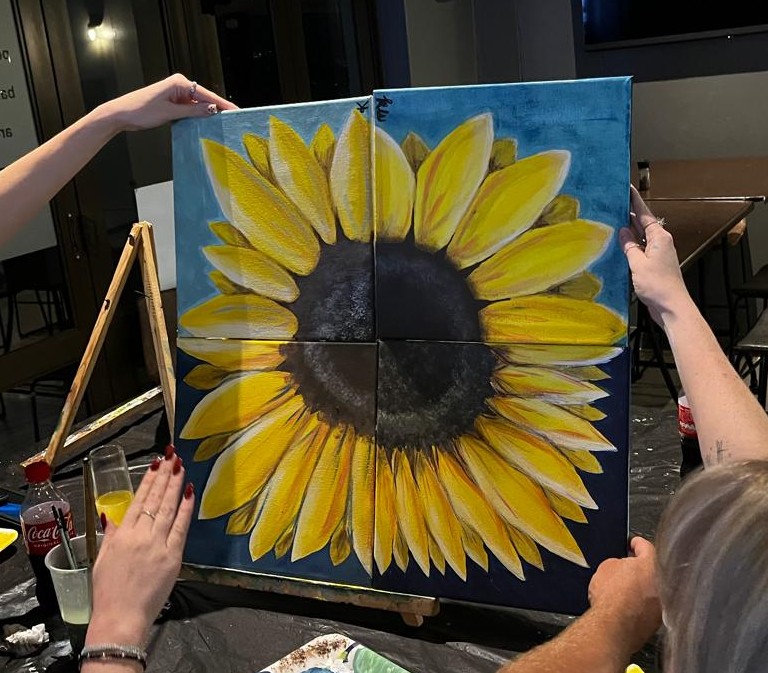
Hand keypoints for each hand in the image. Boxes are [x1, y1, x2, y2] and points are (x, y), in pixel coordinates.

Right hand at [86, 448, 193, 646]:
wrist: (121, 618)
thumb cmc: (108, 593)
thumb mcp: (103, 559)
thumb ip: (111, 535)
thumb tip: (111, 515)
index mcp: (123, 534)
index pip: (138, 499)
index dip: (148, 480)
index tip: (156, 463)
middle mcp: (141, 535)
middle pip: (156, 499)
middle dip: (165, 475)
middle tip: (173, 456)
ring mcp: (159, 544)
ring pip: (169, 508)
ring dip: (176, 485)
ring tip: (181, 466)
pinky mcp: (173, 556)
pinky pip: (182, 526)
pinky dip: (187, 508)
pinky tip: (190, 492)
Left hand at [99, 73, 238, 132]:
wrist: (120, 114)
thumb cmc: (140, 110)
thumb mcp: (170, 112)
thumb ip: (193, 111)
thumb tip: (212, 109)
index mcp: (179, 83)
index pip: (207, 94)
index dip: (222, 104)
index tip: (235, 111)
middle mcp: (179, 85)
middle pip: (204, 98)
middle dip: (217, 109)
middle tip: (232, 120)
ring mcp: (175, 94)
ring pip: (197, 105)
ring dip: (206, 114)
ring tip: (221, 124)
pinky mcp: (172, 102)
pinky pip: (189, 109)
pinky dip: (196, 116)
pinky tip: (204, 123)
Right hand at [587, 536, 661, 653]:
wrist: (613, 627)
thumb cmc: (611, 597)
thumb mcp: (606, 566)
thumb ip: (618, 562)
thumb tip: (622, 566)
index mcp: (652, 565)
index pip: (646, 547)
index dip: (636, 543)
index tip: (633, 543)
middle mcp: (663, 585)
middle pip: (652, 570)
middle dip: (640, 569)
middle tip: (626, 568)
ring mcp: (662, 605)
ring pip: (652, 591)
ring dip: (641, 589)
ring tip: (624, 591)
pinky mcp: (657, 622)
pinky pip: (649, 608)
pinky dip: (640, 606)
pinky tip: (626, 607)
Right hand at [620, 185, 690, 325]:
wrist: (671, 306)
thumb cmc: (657, 284)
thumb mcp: (638, 263)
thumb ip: (629, 246)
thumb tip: (623, 231)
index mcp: (659, 238)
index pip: (644, 214)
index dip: (635, 201)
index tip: (627, 189)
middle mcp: (660, 243)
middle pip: (643, 225)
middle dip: (628, 215)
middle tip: (612, 206)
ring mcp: (658, 254)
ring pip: (641, 238)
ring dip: (628, 233)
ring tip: (611, 223)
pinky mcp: (655, 265)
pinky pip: (640, 250)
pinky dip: (630, 247)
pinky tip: (619, 247)